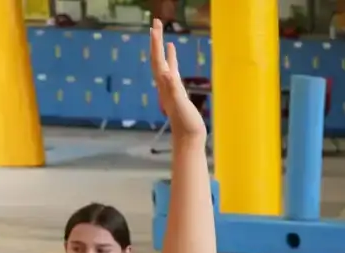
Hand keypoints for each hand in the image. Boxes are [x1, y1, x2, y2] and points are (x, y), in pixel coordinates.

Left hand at [150, 20, 205, 137]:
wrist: (188, 138)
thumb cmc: (186, 123)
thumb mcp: (180, 104)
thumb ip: (173, 89)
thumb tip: (167, 73)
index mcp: (165, 84)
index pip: (158, 59)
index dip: (156, 43)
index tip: (156, 27)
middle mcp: (165, 84)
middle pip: (157, 58)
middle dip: (156, 40)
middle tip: (156, 22)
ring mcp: (171, 88)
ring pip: (164, 63)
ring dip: (162, 49)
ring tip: (162, 35)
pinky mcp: (178, 92)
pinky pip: (173, 70)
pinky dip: (172, 60)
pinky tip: (173, 55)